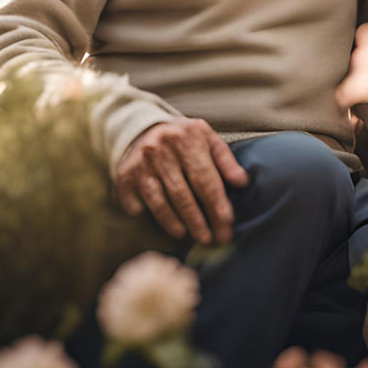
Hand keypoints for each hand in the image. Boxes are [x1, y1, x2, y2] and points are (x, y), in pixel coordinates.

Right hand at [113, 118, 249, 243]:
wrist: (141, 127)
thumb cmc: (183, 139)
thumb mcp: (207, 139)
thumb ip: (226, 160)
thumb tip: (242, 182)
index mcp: (188, 138)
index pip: (206, 180)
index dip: (217, 206)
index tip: (226, 226)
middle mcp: (162, 149)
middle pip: (183, 196)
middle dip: (199, 222)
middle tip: (210, 240)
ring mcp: (141, 163)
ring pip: (160, 203)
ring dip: (175, 224)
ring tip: (188, 236)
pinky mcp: (125, 176)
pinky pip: (137, 203)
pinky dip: (148, 216)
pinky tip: (162, 224)